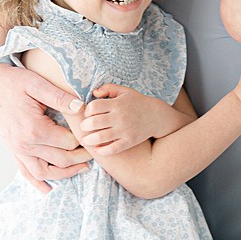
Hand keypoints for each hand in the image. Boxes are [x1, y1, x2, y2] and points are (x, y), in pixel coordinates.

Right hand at [0, 57, 91, 191]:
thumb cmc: (14, 81)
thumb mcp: (37, 84)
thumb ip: (60, 97)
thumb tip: (81, 108)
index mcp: (35, 128)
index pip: (68, 143)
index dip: (83, 139)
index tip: (92, 133)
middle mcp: (25, 144)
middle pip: (61, 160)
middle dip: (81, 158)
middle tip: (94, 150)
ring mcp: (18, 149)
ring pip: (44, 173)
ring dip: (64, 174)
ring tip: (81, 168)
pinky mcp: (13, 149)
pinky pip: (26, 172)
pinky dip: (38, 183)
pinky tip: (49, 189)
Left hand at [69, 84, 183, 155]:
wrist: (157, 115)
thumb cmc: (137, 102)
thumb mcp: (124, 91)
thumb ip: (107, 88)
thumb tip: (93, 93)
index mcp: (117, 104)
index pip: (94, 107)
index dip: (87, 111)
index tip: (88, 114)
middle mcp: (120, 117)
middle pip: (94, 123)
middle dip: (84, 126)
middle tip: (83, 127)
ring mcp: (125, 130)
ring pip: (101, 137)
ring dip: (89, 140)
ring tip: (85, 140)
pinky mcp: (129, 141)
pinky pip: (113, 148)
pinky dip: (103, 150)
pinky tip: (97, 149)